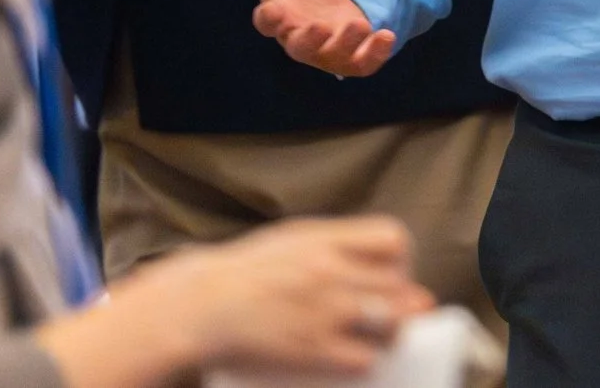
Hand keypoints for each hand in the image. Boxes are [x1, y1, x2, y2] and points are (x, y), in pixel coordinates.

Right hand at [35, 215, 433, 385]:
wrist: (198, 306)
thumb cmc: (244, 273)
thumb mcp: (291, 240)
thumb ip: (337, 246)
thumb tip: (388, 265)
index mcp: (324, 239)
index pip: (394, 239)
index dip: (400, 261)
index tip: (388, 275)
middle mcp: (329, 271)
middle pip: (398, 285)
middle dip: (399, 302)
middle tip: (381, 313)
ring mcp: (323, 311)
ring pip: (391, 322)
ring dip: (388, 332)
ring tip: (370, 336)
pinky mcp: (313, 350)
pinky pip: (365, 359)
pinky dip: (363, 360)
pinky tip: (347, 357)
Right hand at [213, 0, 396, 74]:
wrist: (331, 5)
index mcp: (278, 17)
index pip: (267, 22)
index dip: (269, 18)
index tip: (275, 9)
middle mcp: (301, 39)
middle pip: (299, 47)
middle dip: (307, 39)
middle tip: (315, 27)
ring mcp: (328, 51)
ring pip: (333, 55)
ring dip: (345, 43)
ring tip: (358, 23)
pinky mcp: (354, 56)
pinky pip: (363, 62)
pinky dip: (375, 54)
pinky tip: (386, 35)